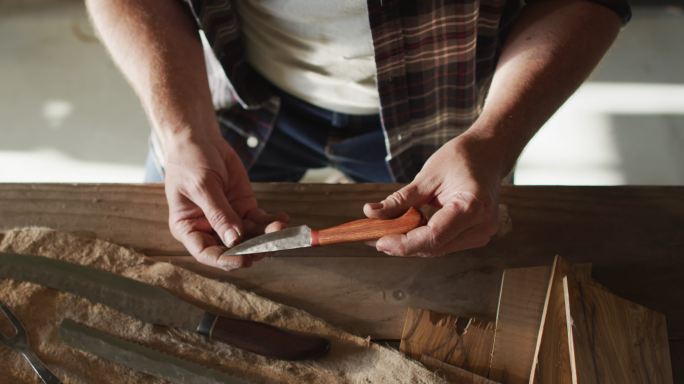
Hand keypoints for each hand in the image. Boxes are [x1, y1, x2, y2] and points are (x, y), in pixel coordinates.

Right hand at [164, 133, 286, 269]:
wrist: (200, 139)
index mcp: (188, 228)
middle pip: (231, 248)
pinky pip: (259, 220)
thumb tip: (235, 240)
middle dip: (251, 249)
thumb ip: (219, 213)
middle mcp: (208, 228)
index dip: (224, 260)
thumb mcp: (202, 186)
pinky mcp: (243, 207)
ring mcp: (228, 219)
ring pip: (250, 236)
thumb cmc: (190, 161)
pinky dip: (271, 221)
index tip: (242, 259)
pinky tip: (282, 219)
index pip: (206, 253)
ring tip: (280, 228)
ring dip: (266, 235)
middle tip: (269, 245)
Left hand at [364, 134, 503, 256]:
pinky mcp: (476, 235)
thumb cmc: (461, 158)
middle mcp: (481, 226)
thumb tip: (371, 213)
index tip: (378, 240)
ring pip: (438, 248)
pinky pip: (444, 243)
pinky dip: (423, 238)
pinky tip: (405, 229)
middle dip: (402, 245)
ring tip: (384, 232)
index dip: (404, 243)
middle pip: (434, 247)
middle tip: (371, 236)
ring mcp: (481, 233)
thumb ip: (400, 199)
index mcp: (472, 207)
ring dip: (410, 243)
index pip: (433, 236)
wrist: (489, 153)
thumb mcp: (427, 175)